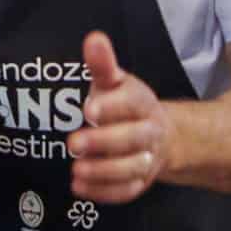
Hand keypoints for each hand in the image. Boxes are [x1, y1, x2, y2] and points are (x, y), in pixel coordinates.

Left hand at [68, 31, 169, 204]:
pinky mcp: (140, 182)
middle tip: (73, 143)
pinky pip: (126, 191)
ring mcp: (147, 159)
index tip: (89, 111)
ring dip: (103, 171)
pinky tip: (79, 186)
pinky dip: (104, 191)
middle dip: (103, 143)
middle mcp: (150, 132)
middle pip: (133, 139)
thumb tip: (94, 39)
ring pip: (132, 168)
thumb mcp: (114, 82)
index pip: (133, 103)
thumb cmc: (124, 105)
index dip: (113, 108)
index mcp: (143, 102)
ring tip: (76, 170)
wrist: (157, 135)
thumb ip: (103, 64)